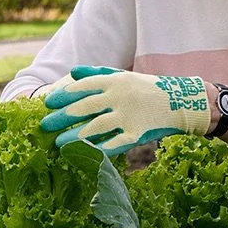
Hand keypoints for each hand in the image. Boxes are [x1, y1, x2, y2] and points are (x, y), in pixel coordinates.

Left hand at [39, 66, 210, 155]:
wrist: (182, 101)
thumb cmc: (150, 89)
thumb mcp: (126, 76)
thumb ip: (99, 74)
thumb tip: (72, 73)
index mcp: (116, 81)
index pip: (83, 87)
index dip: (63, 95)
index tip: (48, 103)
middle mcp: (120, 97)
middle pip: (84, 108)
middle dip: (62, 117)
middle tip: (46, 125)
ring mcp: (128, 116)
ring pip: (95, 127)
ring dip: (74, 136)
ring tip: (59, 143)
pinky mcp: (137, 133)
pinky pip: (113, 144)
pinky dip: (97, 151)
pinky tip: (83, 155)